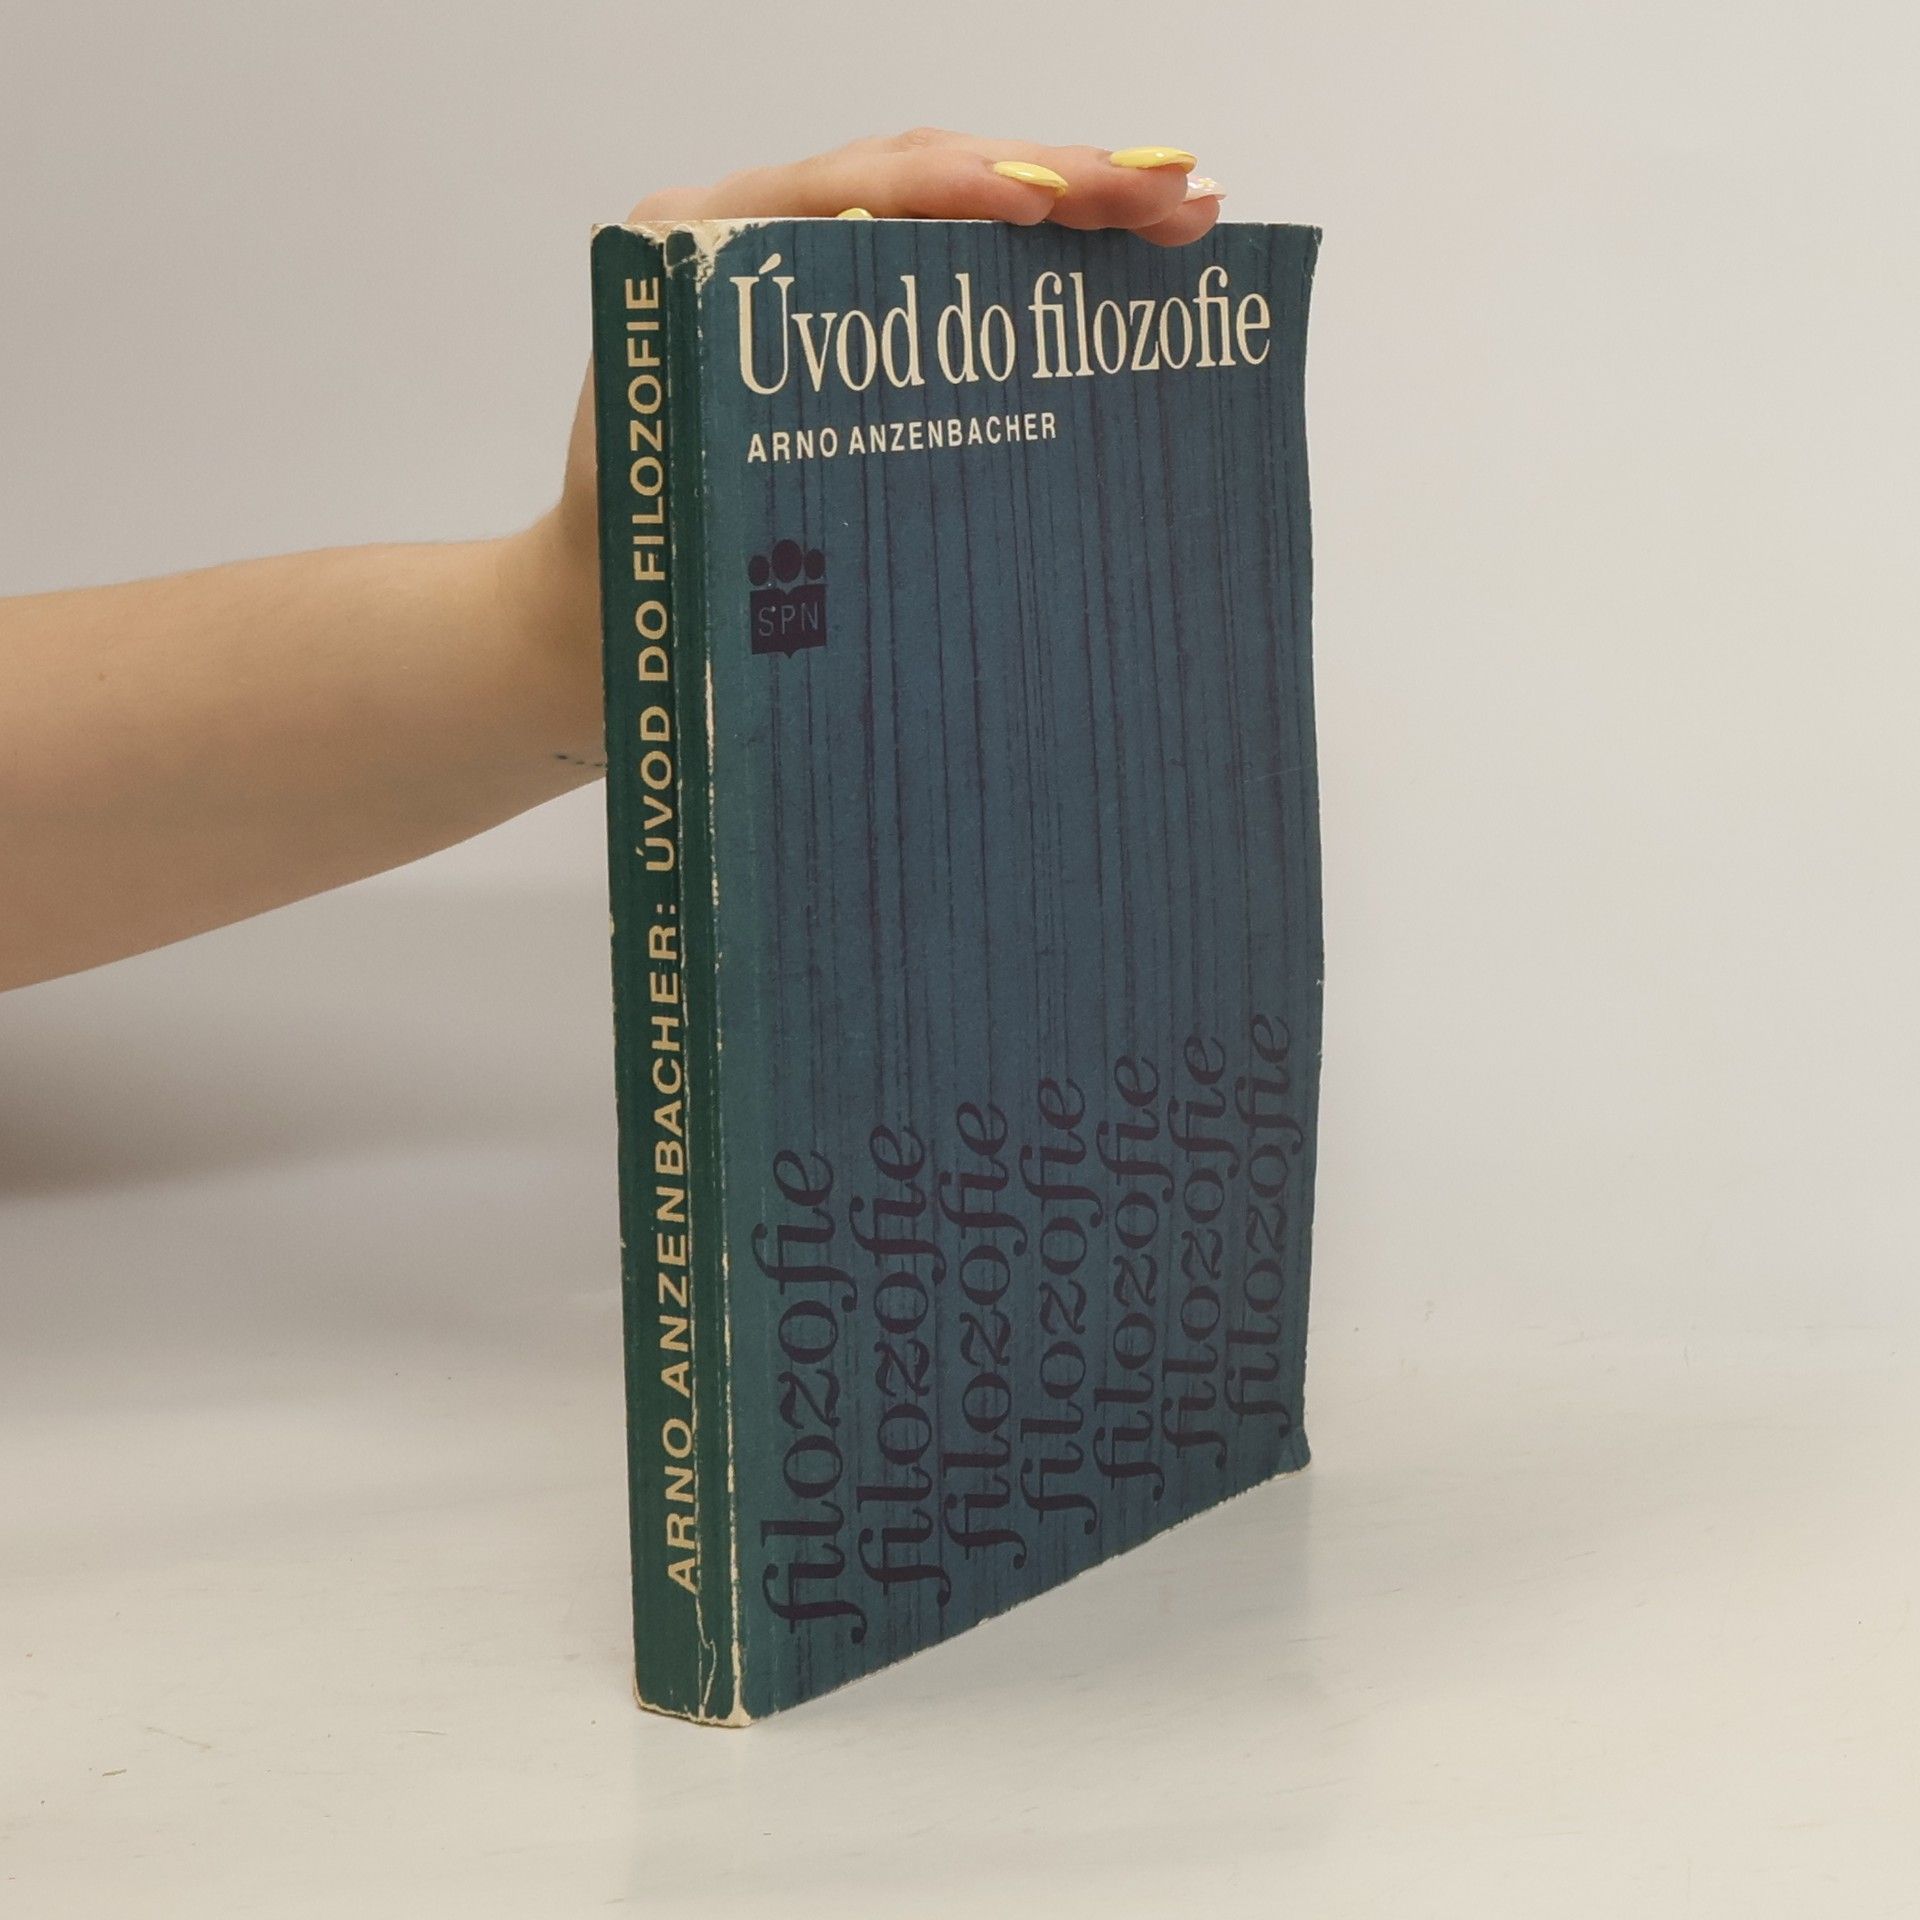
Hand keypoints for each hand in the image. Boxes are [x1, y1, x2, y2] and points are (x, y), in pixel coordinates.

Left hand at [539, 129, 1225, 648]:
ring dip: (1060, 202)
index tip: (1047, 204)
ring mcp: (796, 269)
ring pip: (941, 204)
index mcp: (697, 259)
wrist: (602, 614)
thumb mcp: (687, 505)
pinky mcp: (838, 314)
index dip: (953, 189)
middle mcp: (746, 238)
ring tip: (1171, 208)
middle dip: (1049, 177)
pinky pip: (937, 260)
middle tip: (1169, 196)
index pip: (844, 187)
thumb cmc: (638, 571)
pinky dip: (1027, 258)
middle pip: (913, 173)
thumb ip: (762, 439)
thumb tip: (889, 422)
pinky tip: (1109, 258)